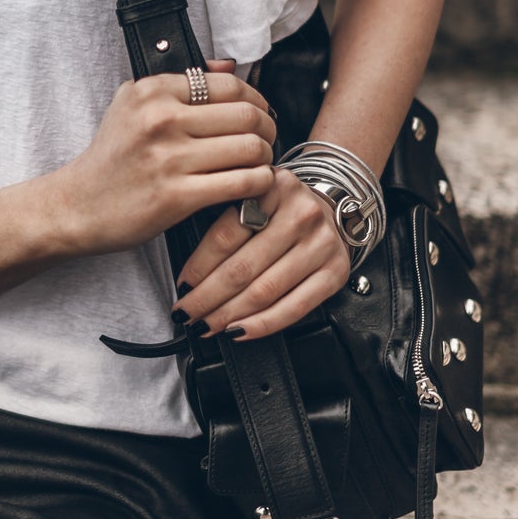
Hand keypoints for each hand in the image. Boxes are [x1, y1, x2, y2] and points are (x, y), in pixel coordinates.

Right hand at [45, 59, 276, 258]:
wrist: (78, 205)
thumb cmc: (111, 157)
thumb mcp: (131, 104)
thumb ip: (179, 82)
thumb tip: (228, 66)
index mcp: (152, 91)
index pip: (229, 85)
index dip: (256, 99)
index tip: (259, 113)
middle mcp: (160, 119)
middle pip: (247, 115)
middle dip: (268, 128)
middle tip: (265, 140)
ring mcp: (168, 159)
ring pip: (251, 149)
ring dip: (265, 157)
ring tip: (258, 163)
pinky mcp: (177, 197)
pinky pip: (242, 183)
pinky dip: (259, 183)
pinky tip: (252, 185)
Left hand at [172, 166, 351, 341]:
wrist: (332, 209)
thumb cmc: (282, 209)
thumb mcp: (253, 198)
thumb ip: (227, 223)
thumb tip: (190, 277)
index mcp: (273, 188)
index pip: (226, 235)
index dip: (198, 267)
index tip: (182, 286)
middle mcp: (302, 214)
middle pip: (243, 267)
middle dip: (207, 298)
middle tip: (186, 314)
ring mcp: (322, 244)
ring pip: (265, 290)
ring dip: (229, 315)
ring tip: (207, 324)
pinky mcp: (335, 272)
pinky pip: (295, 307)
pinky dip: (263, 324)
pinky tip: (240, 331)